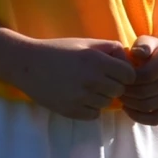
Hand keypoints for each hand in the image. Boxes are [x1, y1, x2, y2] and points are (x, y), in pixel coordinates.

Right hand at [8, 36, 136, 118]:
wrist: (27, 65)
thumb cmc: (58, 51)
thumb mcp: (85, 43)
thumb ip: (111, 49)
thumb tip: (131, 62)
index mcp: (96, 61)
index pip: (130, 75)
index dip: (124, 73)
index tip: (114, 71)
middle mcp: (90, 80)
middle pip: (119, 91)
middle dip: (113, 85)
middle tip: (99, 80)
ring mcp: (80, 97)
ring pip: (107, 103)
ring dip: (100, 97)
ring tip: (85, 87)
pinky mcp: (70, 111)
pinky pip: (94, 115)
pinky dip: (90, 108)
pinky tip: (78, 97)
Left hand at [120, 36, 157, 124]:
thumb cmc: (152, 51)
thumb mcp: (147, 42)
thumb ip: (142, 44)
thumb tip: (137, 53)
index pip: (144, 76)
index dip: (128, 79)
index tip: (118, 76)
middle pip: (144, 93)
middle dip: (126, 92)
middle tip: (115, 89)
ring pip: (147, 106)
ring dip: (129, 103)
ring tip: (120, 96)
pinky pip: (155, 119)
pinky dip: (138, 117)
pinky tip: (127, 108)